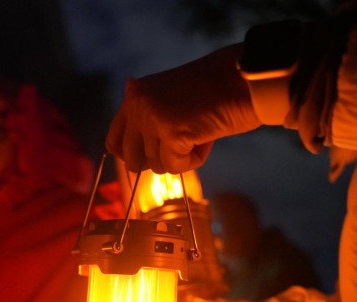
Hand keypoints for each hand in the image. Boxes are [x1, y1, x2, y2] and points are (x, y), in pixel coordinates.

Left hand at [106, 44, 260, 173]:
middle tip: (181, 145)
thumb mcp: (169, 97)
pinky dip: (194, 160)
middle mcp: (137, 105)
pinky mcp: (172, 133)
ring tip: (200, 131)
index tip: (150, 157)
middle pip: (132, 160)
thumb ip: (147, 117)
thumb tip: (126, 154)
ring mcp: (152, 118)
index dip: (131, 156)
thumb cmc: (214, 90)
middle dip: (157, 160)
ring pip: (157, 165)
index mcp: (134, 96)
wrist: (246, 76)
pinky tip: (207, 138)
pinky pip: (176, 166)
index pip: (113, 141)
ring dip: (182, 156)